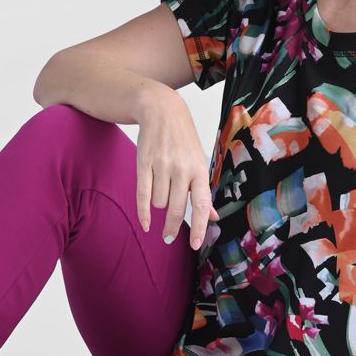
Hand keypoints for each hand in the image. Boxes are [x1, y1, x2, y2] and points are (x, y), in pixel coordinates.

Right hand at [135, 89, 219, 249]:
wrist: (162, 110)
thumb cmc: (183, 139)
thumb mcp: (199, 162)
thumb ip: (203, 191)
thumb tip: (212, 217)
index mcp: (199, 170)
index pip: (200, 204)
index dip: (198, 227)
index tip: (195, 244)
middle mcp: (182, 169)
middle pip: (176, 209)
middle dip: (172, 227)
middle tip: (169, 237)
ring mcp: (162, 166)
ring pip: (159, 203)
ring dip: (159, 206)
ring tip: (161, 192)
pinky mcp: (143, 164)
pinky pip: (143, 195)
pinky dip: (143, 212)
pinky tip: (145, 223)